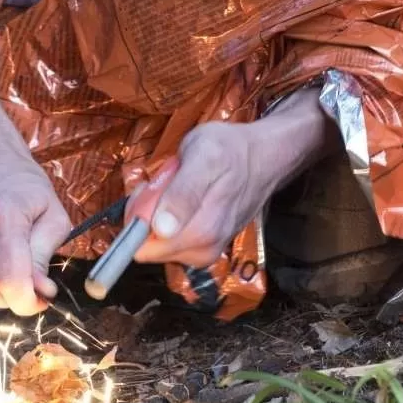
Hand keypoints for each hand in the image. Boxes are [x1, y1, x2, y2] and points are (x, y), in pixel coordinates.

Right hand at [0, 69, 70, 315]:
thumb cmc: (23, 189)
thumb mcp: (51, 213)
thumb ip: (45, 254)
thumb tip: (40, 293)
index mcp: (3, 215)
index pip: (10, 279)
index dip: (27, 302)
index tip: (39, 301)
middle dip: (12, 298)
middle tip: (24, 282)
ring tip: (3, 273)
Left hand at [135, 88, 337, 267]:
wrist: (263, 156)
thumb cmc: (230, 150)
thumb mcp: (203, 156)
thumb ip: (183, 193)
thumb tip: (162, 229)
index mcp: (200, 234)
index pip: (140, 246)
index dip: (139, 214)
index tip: (154, 186)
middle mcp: (202, 252)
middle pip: (146, 244)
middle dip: (148, 210)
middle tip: (168, 179)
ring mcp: (204, 252)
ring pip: (156, 241)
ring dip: (157, 210)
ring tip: (178, 182)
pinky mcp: (205, 248)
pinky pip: (170, 237)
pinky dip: (168, 215)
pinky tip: (182, 193)